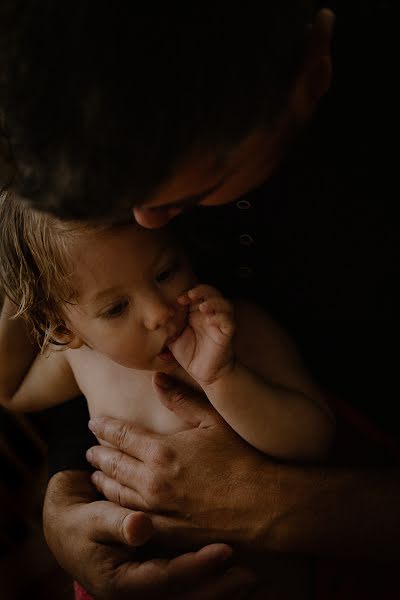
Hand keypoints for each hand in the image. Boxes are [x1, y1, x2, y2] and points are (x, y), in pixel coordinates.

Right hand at [44, 470, 254, 599]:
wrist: (67, 524)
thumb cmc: (78, 522)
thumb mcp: (92, 522)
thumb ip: (116, 524)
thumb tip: (140, 527)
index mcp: (122, 582)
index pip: (167, 579)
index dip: (196, 567)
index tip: (225, 552)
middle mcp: (139, 589)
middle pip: (184, 596)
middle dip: (218, 587)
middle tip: (250, 576)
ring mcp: (148, 583)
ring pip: (188, 593)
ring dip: (217, 585)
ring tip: (249, 576)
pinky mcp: (154, 571)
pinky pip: (184, 580)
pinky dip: (205, 573)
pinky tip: (228, 564)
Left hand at [86, 375, 273, 551]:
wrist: (264, 505)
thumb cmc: (242, 458)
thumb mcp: (213, 420)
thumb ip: (181, 398)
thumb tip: (156, 378)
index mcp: (161, 451)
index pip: (121, 435)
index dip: (105, 428)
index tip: (94, 423)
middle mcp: (152, 481)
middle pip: (113, 465)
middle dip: (98, 455)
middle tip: (89, 450)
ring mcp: (157, 510)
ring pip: (116, 493)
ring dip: (102, 481)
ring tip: (95, 474)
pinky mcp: (166, 532)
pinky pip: (131, 520)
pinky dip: (117, 509)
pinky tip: (114, 504)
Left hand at [170, 285, 234, 384]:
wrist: (204, 373)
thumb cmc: (190, 355)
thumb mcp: (173, 338)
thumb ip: (167, 327)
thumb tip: (154, 319)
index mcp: (197, 313)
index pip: (198, 294)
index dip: (190, 292)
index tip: (178, 299)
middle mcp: (210, 315)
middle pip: (213, 293)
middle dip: (202, 290)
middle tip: (190, 295)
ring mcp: (220, 324)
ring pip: (225, 304)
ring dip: (214, 301)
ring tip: (202, 307)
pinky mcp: (227, 334)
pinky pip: (228, 321)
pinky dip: (220, 317)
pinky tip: (209, 320)